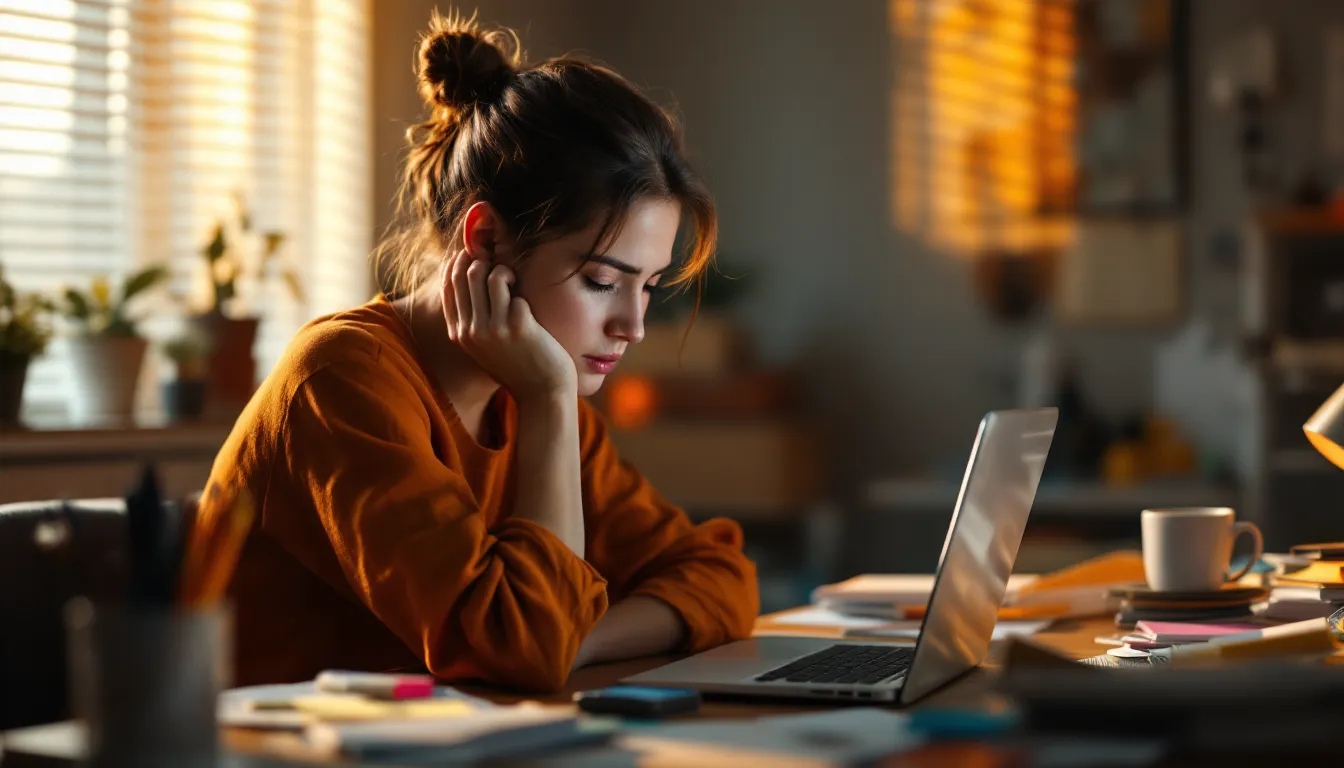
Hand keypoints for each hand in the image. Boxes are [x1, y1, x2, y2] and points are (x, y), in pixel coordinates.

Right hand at [442, 251, 576, 400]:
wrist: (542, 393)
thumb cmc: (517, 366)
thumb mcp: (484, 347)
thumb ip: (473, 321)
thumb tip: (469, 280)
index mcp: (459, 335)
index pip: (448, 287)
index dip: (457, 264)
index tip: (469, 253)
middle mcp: (471, 331)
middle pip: (467, 276)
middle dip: (482, 261)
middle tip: (497, 263)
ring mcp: (493, 329)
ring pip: (489, 277)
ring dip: (504, 272)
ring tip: (513, 281)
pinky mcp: (517, 326)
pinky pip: (514, 292)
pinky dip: (521, 294)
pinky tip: (528, 307)